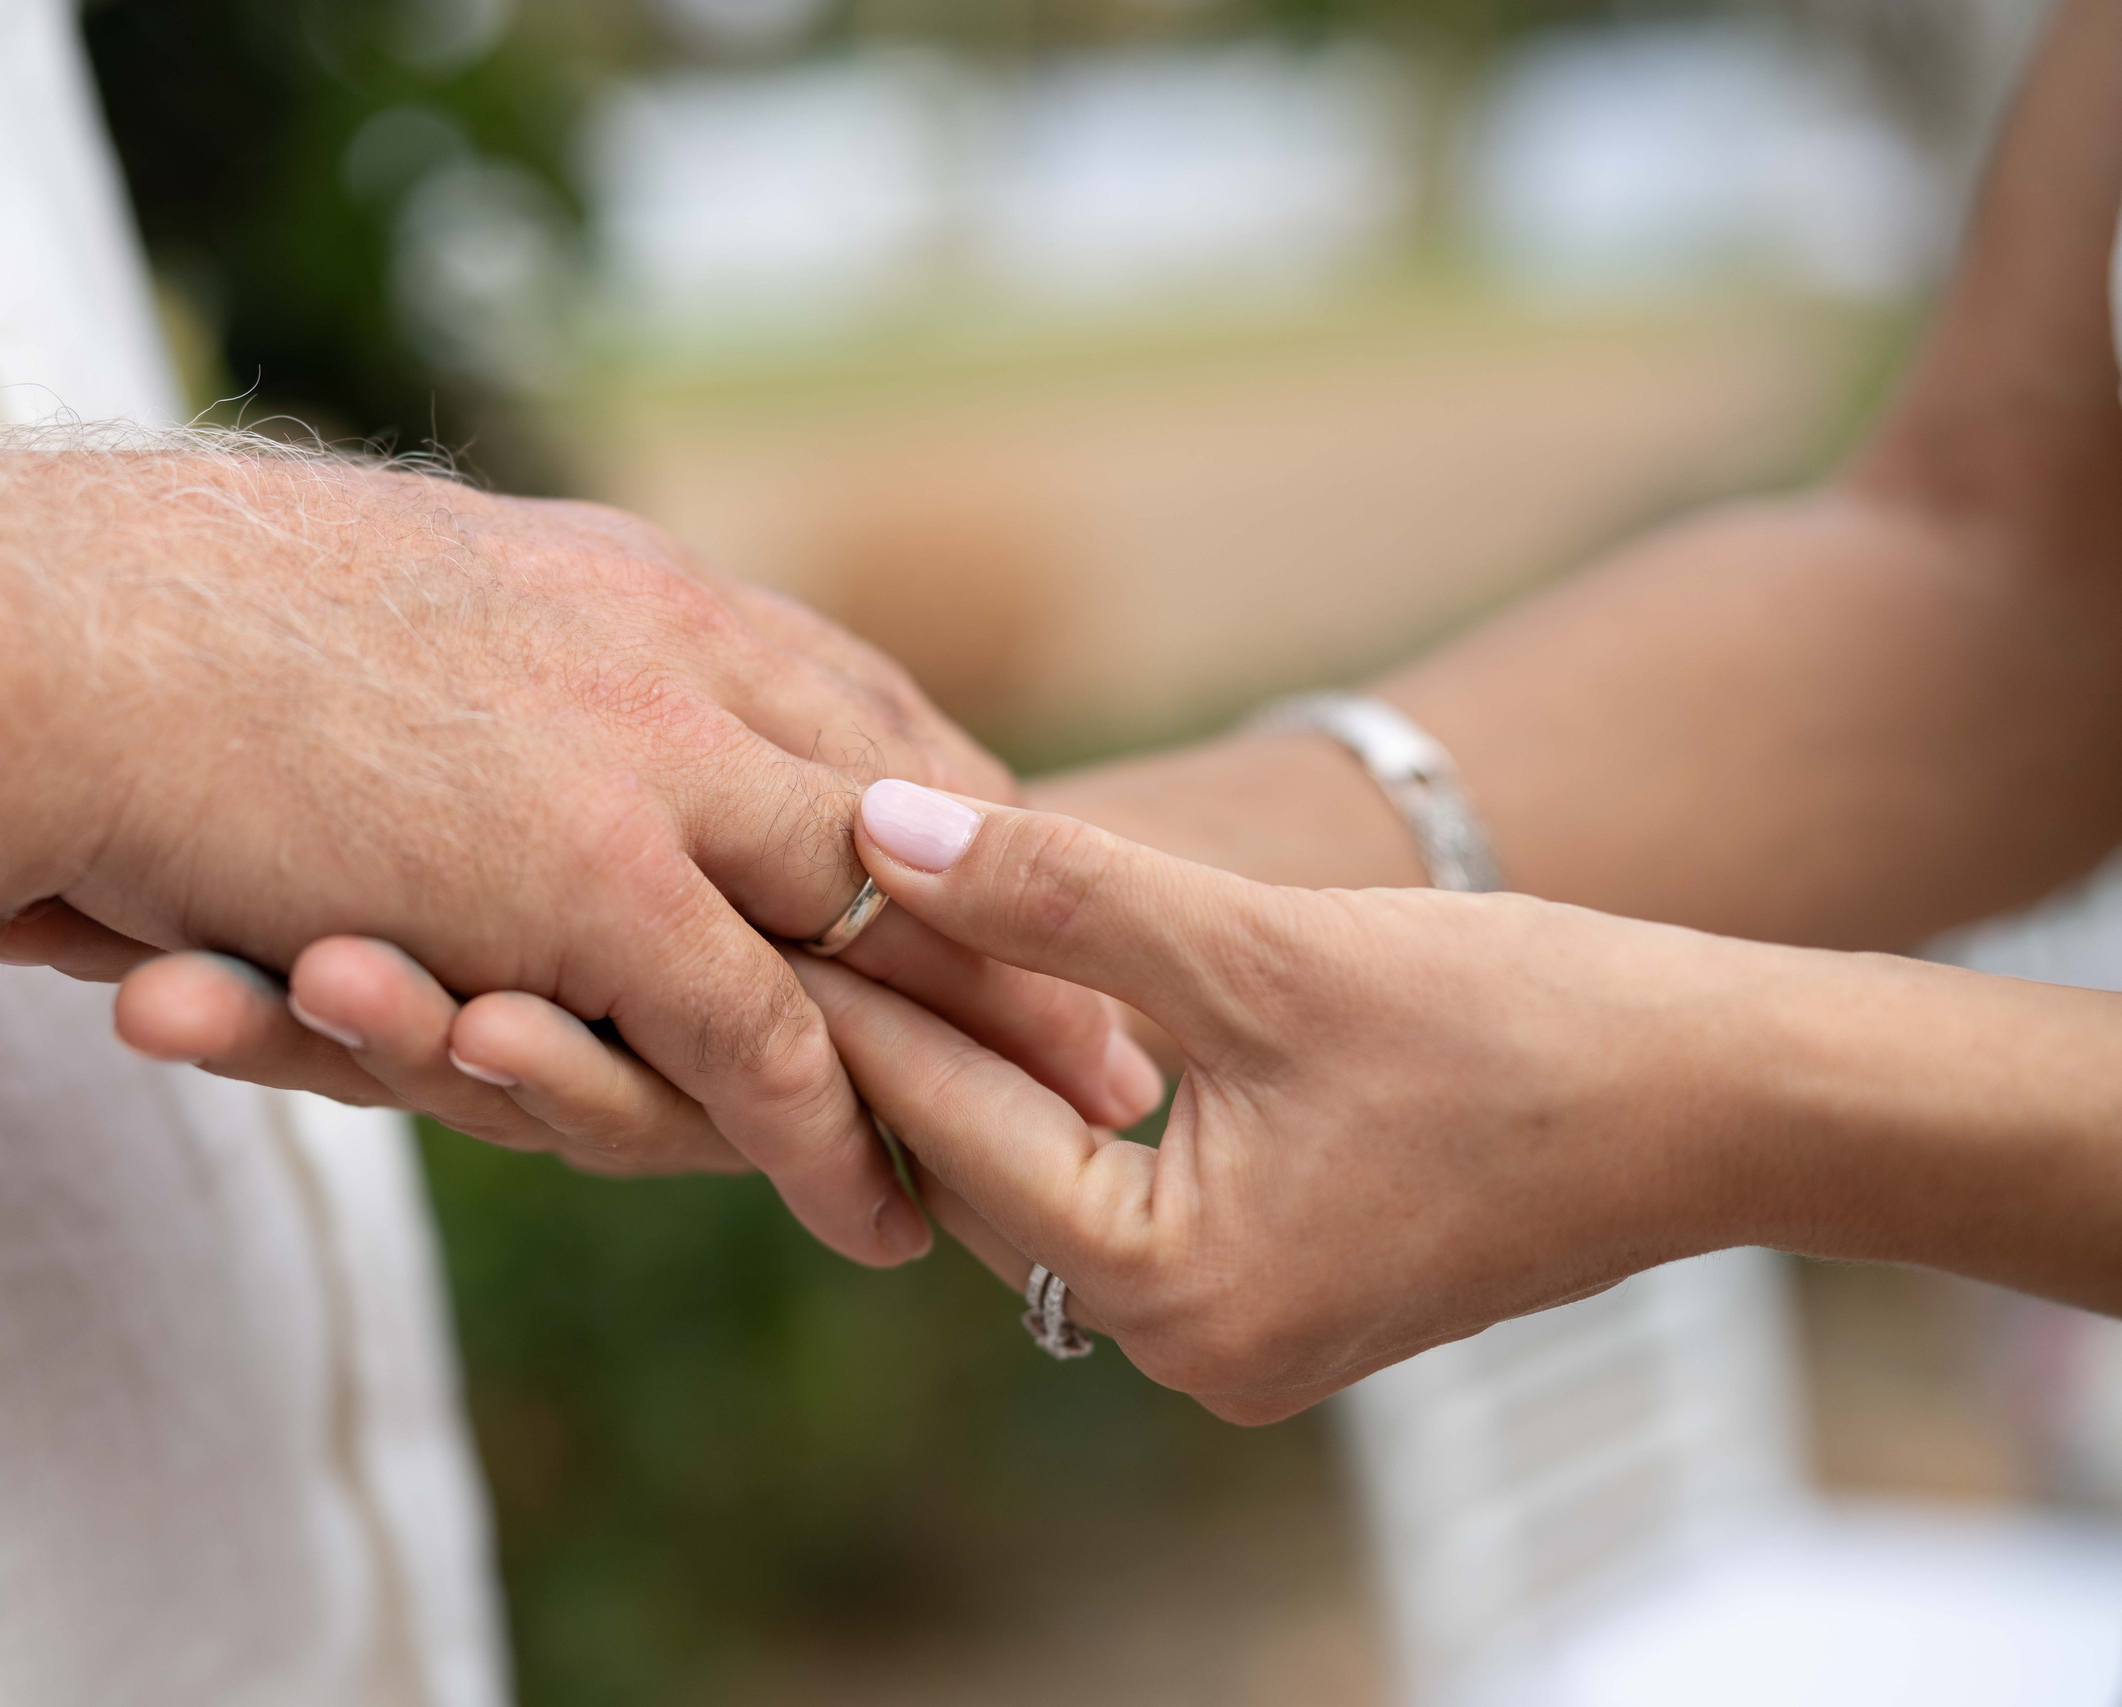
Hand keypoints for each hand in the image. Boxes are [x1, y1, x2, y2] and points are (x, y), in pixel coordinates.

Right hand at [0, 461, 1156, 1248]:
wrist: (43, 625)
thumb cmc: (170, 612)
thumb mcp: (398, 597)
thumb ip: (503, 654)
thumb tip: (507, 681)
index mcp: (633, 591)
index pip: (847, 706)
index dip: (937, 811)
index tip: (1012, 883)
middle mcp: (673, 661)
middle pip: (912, 809)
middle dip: (1022, 924)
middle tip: (1127, 1016)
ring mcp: (645, 767)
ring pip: (875, 929)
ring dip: (981, 1040)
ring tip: (1077, 1130)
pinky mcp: (588, 879)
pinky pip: (756, 1038)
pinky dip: (834, 1136)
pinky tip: (886, 1213)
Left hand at [793, 780, 1796, 1418]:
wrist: (1730, 1099)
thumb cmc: (1527, 1028)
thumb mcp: (1266, 945)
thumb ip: (1061, 895)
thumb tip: (877, 831)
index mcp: (1176, 1290)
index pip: (949, 1128)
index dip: (847, 999)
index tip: (750, 899)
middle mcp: (1187, 1346)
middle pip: (976, 1172)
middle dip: (886, 1040)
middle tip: (768, 914)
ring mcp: (1234, 1328)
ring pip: (1041, 1178)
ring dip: (970, 1058)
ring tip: (862, 930)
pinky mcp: (1276, 1285)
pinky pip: (1116, 1187)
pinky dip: (1060, 1090)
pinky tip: (1005, 989)